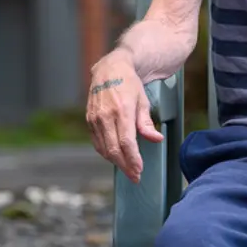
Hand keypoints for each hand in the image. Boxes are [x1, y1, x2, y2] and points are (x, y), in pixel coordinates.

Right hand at [85, 51, 162, 183]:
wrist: (110, 69)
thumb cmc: (130, 84)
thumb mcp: (143, 101)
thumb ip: (147, 123)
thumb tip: (157, 140)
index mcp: (122, 111)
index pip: (126, 142)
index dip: (132, 159)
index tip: (139, 171)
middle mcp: (105, 116)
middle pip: (113, 149)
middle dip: (125, 166)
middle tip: (135, 176)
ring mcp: (95, 119)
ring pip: (103, 148)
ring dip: (116, 162)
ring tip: (128, 170)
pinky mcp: (89, 120)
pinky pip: (97, 142)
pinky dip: (106, 153)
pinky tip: (116, 157)